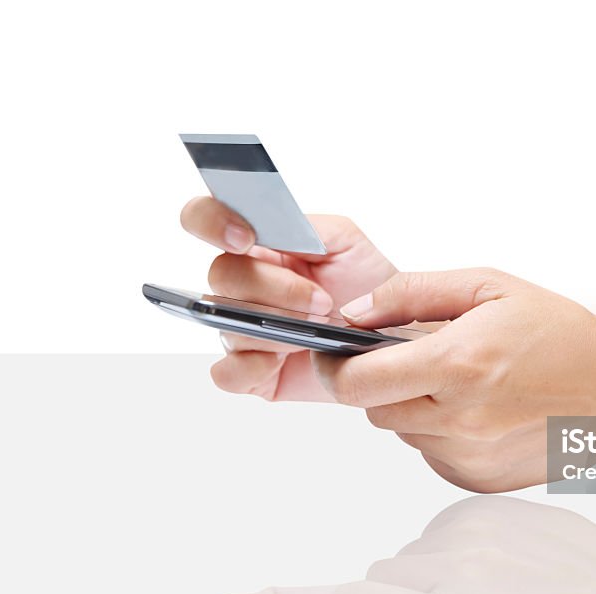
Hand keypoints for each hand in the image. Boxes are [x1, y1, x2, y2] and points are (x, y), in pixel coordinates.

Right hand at [179, 198, 396, 400]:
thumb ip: (307, 227)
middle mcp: (240, 286)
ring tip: (317, 331)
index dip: (212, 222)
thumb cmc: (365, 284)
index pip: (205, 219)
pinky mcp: (250, 371)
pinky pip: (226, 372)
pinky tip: (283, 361)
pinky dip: (252, 367)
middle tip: (321, 301)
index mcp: (256, 246)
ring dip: (275, 328)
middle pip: (221, 276)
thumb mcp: (347, 242)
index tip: (245, 238)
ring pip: (227, 324)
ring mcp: (241, 328)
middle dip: (274, 288)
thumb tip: (271, 227)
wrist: (390, 334)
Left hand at [312, 268, 595, 491]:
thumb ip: (412, 293)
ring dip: (414, 406)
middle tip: (416, 359)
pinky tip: (479, 410)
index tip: (333, 355)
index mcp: (459, 364)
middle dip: (379, 383)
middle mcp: (460, 420)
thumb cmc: (559, 332)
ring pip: (403, 432)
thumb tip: (355, 314)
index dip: (332, 368)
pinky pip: (431, 455)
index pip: (355, 383)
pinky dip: (440, 432)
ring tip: (462, 382)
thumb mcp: (488, 287)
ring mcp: (469, 457)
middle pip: (372, 410)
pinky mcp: (479, 480)